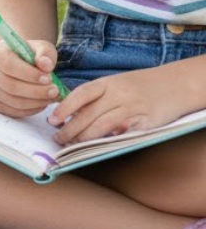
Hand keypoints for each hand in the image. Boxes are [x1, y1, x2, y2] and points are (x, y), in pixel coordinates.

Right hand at [0, 38, 61, 116]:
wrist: (22, 63)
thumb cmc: (33, 55)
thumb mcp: (42, 48)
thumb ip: (45, 54)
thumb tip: (46, 65)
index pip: (9, 65)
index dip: (29, 74)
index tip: (48, 78)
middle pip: (9, 85)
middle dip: (35, 91)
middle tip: (54, 91)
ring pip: (12, 101)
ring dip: (35, 102)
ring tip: (51, 97)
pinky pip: (13, 111)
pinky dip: (31, 110)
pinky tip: (42, 103)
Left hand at [50, 68, 183, 144]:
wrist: (176, 84)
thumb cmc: (139, 86)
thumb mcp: (115, 85)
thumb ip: (96, 99)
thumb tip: (70, 116)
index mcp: (107, 83)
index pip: (81, 94)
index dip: (65, 107)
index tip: (51, 120)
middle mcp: (119, 94)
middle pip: (89, 113)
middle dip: (71, 128)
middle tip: (58, 139)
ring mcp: (133, 107)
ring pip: (104, 124)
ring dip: (86, 137)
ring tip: (74, 145)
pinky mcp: (147, 121)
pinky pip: (126, 131)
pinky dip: (113, 137)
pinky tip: (102, 144)